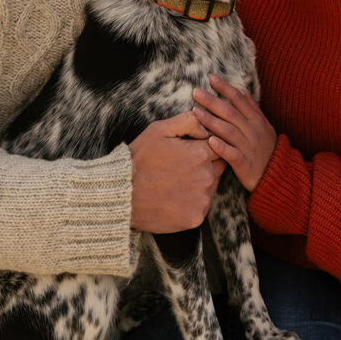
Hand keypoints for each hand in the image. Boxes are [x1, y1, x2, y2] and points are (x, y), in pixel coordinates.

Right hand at [129, 112, 224, 232]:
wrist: (121, 194)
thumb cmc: (139, 159)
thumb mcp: (159, 130)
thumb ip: (188, 121)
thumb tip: (207, 125)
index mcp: (200, 154)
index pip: (219, 148)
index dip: (205, 148)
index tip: (189, 152)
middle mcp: (206, 177)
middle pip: (218, 168)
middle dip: (205, 165)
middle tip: (181, 167)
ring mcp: (202, 200)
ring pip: (211, 188)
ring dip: (200, 184)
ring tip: (175, 183)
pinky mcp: (196, 218)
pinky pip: (202, 207)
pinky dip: (192, 203)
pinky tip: (174, 198)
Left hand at [192, 74, 276, 192]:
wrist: (279, 176)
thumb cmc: (266, 148)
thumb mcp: (264, 126)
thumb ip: (252, 108)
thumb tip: (243, 89)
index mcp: (256, 120)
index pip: (239, 99)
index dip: (225, 88)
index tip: (211, 78)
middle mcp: (253, 131)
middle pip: (231, 113)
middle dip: (212, 101)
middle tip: (196, 92)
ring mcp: (249, 147)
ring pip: (229, 131)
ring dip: (212, 121)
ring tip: (195, 112)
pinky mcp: (245, 164)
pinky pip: (232, 154)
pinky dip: (221, 147)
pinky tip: (209, 141)